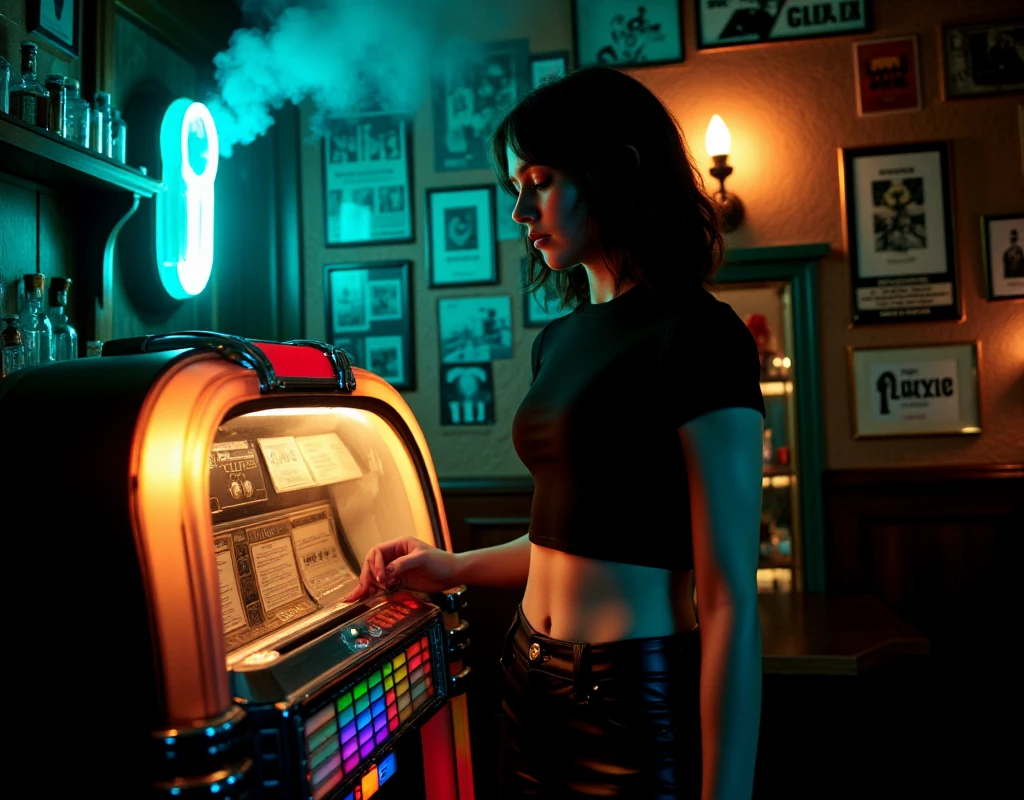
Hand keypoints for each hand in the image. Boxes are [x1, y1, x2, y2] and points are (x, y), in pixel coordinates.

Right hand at [343, 536, 457, 602]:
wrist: (453, 574)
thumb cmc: (440, 561)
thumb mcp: (422, 559)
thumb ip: (403, 563)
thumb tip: (386, 572)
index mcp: (399, 545)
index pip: (378, 551)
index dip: (375, 564)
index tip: (382, 576)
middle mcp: (395, 556)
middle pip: (373, 563)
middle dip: (369, 575)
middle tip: (367, 587)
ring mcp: (396, 569)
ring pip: (376, 575)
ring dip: (369, 584)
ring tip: (363, 594)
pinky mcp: (400, 581)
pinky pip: (383, 585)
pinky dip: (375, 590)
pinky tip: (368, 597)